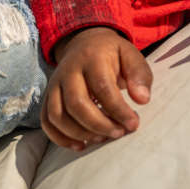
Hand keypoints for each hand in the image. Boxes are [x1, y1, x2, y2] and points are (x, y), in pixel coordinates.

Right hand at [41, 27, 152, 150]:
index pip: (102, 87)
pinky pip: (46, 121)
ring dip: (80, 133)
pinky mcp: (48, 96)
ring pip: (57, 115)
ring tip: (103, 138)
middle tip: (119, 133)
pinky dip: (60, 138)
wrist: (84, 43)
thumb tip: (142, 99)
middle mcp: (68, 71)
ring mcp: (54, 84)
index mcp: (91, 58)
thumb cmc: (111, 54)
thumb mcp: (130, 55)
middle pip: (76, 104)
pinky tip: (82, 145)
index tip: (133, 124)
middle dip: (99, 125)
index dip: (118, 110)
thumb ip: (139, 75)